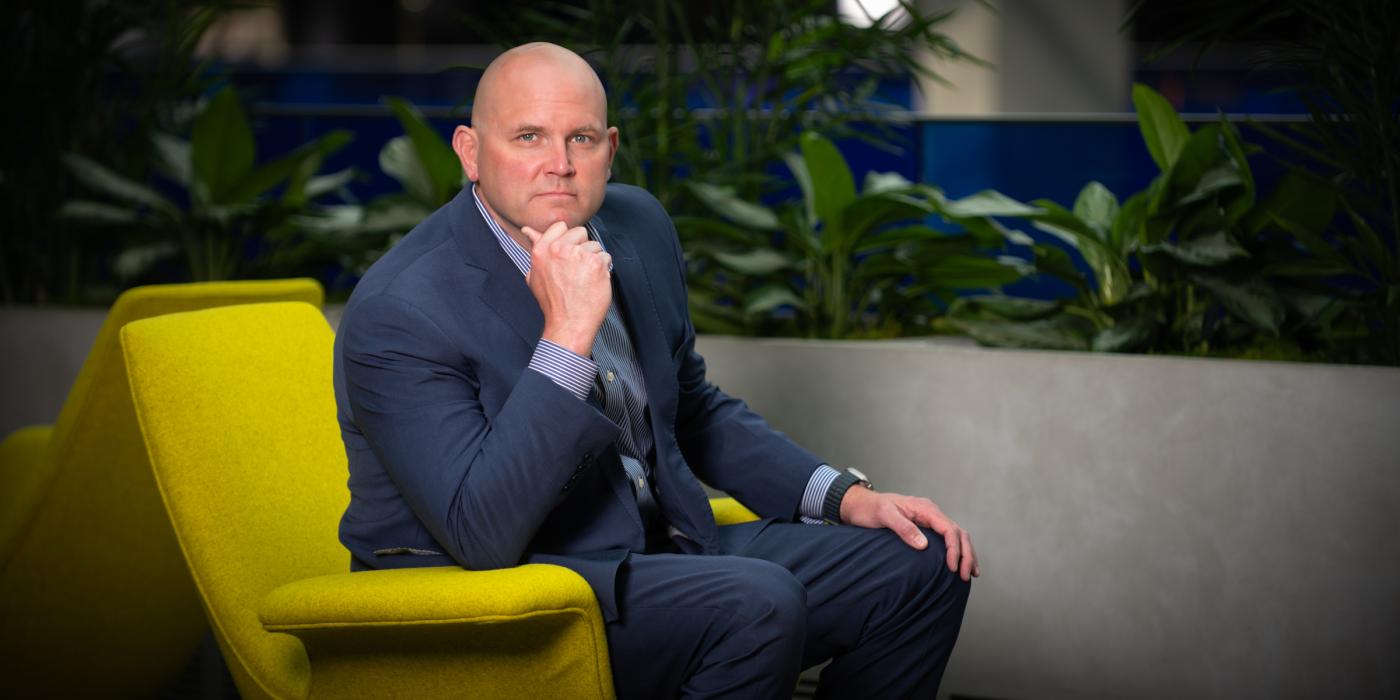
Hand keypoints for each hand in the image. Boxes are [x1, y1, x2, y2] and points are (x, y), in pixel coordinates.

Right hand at [521, 221, 612, 355]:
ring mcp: (578, 255)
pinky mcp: (596, 263)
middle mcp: (558, 249)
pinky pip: (606, 256)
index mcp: (542, 250)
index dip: (567, 238)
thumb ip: (536, 249)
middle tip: (577, 269)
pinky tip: (594, 282)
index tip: (568, 253)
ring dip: (594, 259)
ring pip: (595, 245)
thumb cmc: (552, 302)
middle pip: (580, 232)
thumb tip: (528, 230)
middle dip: (583, 247)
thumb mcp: (534, 274)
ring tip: (585, 278)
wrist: (569, 324)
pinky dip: (604, 269)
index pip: (560, 226)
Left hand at [840, 486, 979, 580]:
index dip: (954, 549)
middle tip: (965, 575)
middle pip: (958, 533)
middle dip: (966, 554)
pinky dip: (957, 551)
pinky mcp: (926, 527)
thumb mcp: (884, 516)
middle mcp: (931, 512)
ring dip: (966, 553)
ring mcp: (930, 519)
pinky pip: (947, 538)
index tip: (951, 568)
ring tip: (971, 573)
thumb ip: (904, 528)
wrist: (860, 504)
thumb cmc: (870, 508)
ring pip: (957, 536)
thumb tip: (924, 545)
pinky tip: (959, 564)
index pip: (949, 529)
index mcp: (925, 508)